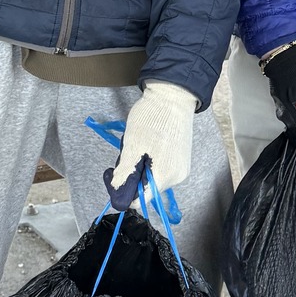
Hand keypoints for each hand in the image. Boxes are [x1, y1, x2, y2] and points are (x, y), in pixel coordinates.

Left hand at [103, 83, 196, 211]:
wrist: (173, 96)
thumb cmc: (152, 118)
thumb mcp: (132, 146)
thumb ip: (125, 175)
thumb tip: (118, 197)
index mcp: (165, 176)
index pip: (140, 201)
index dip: (123, 191)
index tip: (114, 173)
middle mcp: (177, 177)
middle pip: (146, 189)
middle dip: (132, 175)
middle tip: (127, 152)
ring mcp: (180, 168)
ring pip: (152, 178)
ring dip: (140, 167)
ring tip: (139, 144)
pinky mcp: (180, 160)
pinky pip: (160, 169)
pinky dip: (149, 162)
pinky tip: (148, 145)